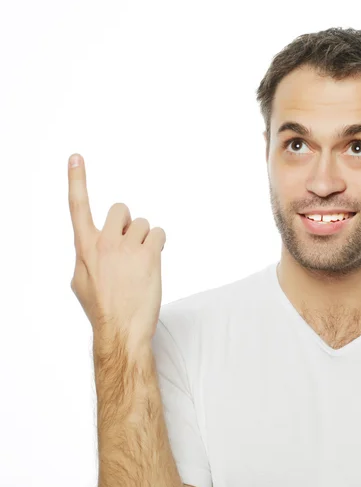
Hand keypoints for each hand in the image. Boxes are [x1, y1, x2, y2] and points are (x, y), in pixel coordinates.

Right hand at [68, 153, 165, 352]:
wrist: (121, 329)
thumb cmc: (102, 308)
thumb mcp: (81, 281)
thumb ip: (87, 255)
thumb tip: (94, 244)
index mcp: (84, 248)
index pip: (77, 207)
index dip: (77, 180)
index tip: (76, 158)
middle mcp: (104, 242)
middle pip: (121, 209)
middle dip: (127, 222)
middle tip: (129, 243)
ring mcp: (127, 247)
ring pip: (143, 224)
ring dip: (145, 238)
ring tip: (140, 262)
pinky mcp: (149, 254)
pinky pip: (159, 233)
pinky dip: (158, 243)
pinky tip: (152, 261)